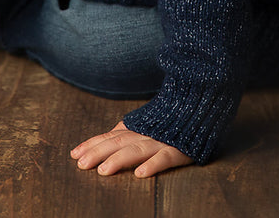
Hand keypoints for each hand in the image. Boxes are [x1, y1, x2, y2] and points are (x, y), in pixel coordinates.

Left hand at [71, 121, 191, 178]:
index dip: (92, 144)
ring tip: (103, 171)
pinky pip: (166, 157)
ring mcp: (163, 140)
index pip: (111, 136)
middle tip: (82, 164)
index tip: (74, 154)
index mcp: (138, 127)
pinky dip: (153, 164)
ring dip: (119, 159)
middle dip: (99, 152)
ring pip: (137, 149)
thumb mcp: (147, 121)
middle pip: (119, 142)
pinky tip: (140, 174)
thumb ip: (128, 129)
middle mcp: (146, 132)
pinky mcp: (181, 149)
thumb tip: (106, 138)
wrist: (204, 103)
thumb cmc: (173, 118)